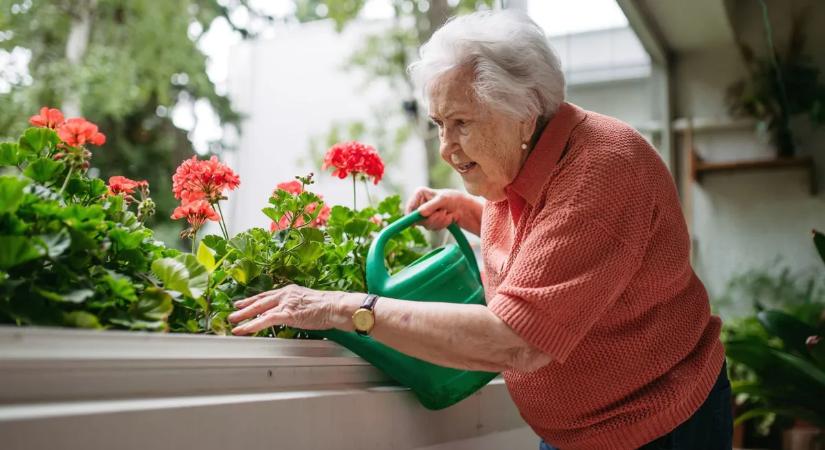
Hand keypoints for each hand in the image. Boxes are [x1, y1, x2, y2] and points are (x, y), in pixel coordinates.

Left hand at [228, 285, 357, 335]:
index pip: (267, 295)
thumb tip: (290, 315)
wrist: (335, 306)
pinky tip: (244, 329)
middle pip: (260, 301)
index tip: (244, 302)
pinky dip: (253, 325)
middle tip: (233, 312)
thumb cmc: (327, 307)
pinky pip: (265, 320)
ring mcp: (285, 303)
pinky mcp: (286, 314)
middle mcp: (285, 294)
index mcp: (290, 291)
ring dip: (244, 316)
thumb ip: (295, 307)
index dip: (254, 300)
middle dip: (244, 307)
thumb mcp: (307, 303)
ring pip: (259, 309)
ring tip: (233, 322)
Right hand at [405, 187, 478, 232]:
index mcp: (419, 194)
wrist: (465, 207)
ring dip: (439, 221)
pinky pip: (432, 228)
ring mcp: (425, 213)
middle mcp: (420, 203)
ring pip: (426, 225)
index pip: (410, 208)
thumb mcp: (443, 200)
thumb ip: (431, 206)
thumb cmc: (454, 198)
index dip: (412, 217)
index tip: (416, 224)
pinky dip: (441, 225)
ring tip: (447, 214)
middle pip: (417, 219)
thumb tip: (420, 213)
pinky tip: (448, 218)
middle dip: (432, 219)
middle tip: (442, 213)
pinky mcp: (431, 221)